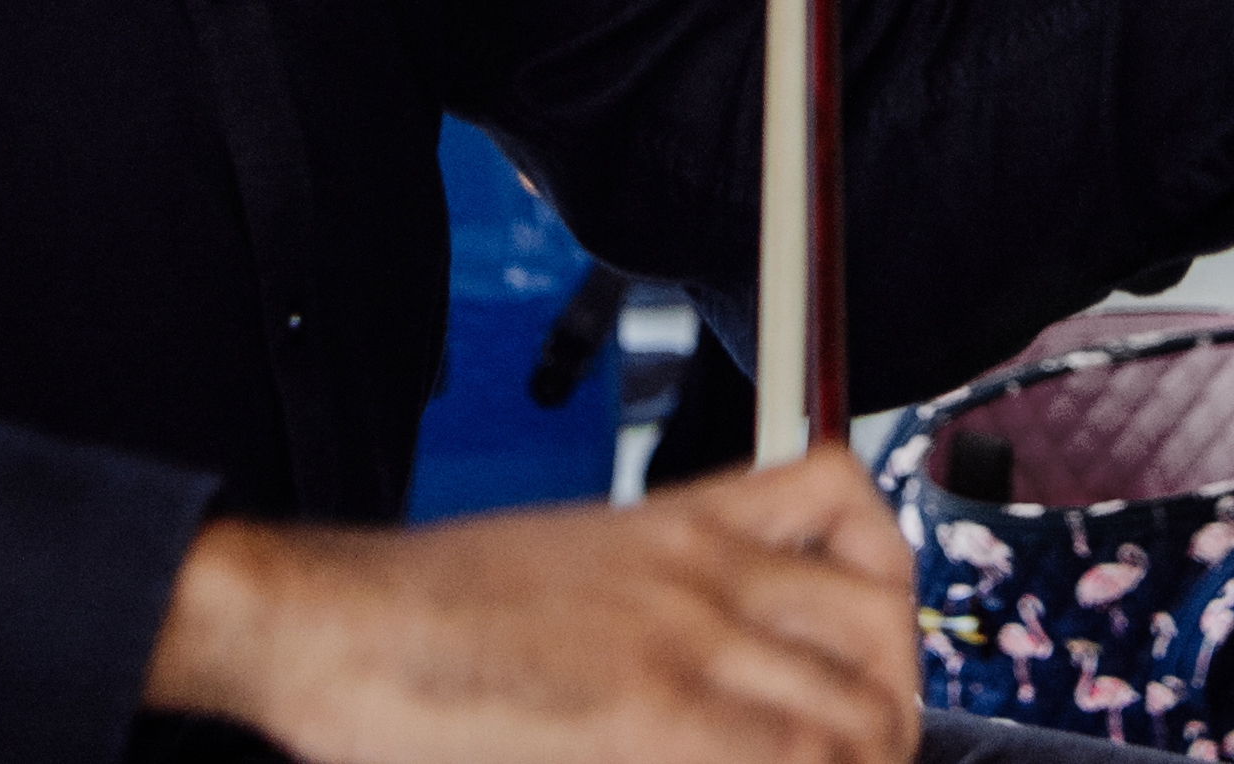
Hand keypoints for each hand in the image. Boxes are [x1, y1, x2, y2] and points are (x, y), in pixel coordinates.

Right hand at [143, 440, 919, 763]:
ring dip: (864, 756)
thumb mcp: (570, 559)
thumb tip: (726, 666)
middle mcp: (699, 573)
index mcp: (675, 521)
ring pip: (865, 712)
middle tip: (863, 749)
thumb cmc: (429, 611)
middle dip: (897, 702)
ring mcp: (685, 646)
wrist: (336, 623)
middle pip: (884, 620)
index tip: (872, 651)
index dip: (890, 583)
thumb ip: (660, 594)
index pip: (845, 497)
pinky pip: (794, 759)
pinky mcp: (655, 722)